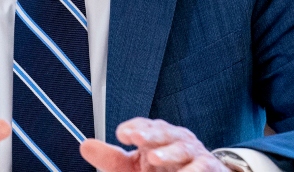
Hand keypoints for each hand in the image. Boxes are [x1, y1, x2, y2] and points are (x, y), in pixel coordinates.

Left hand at [80, 118, 227, 171]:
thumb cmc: (163, 171)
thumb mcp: (133, 167)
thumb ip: (112, 158)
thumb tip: (85, 145)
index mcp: (156, 136)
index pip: (143, 125)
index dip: (134, 127)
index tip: (122, 134)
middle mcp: (174, 139)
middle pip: (163, 132)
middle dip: (150, 133)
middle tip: (136, 137)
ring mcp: (192, 152)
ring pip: (182, 148)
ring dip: (168, 153)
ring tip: (154, 159)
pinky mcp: (208, 166)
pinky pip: (201, 165)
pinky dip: (192, 169)